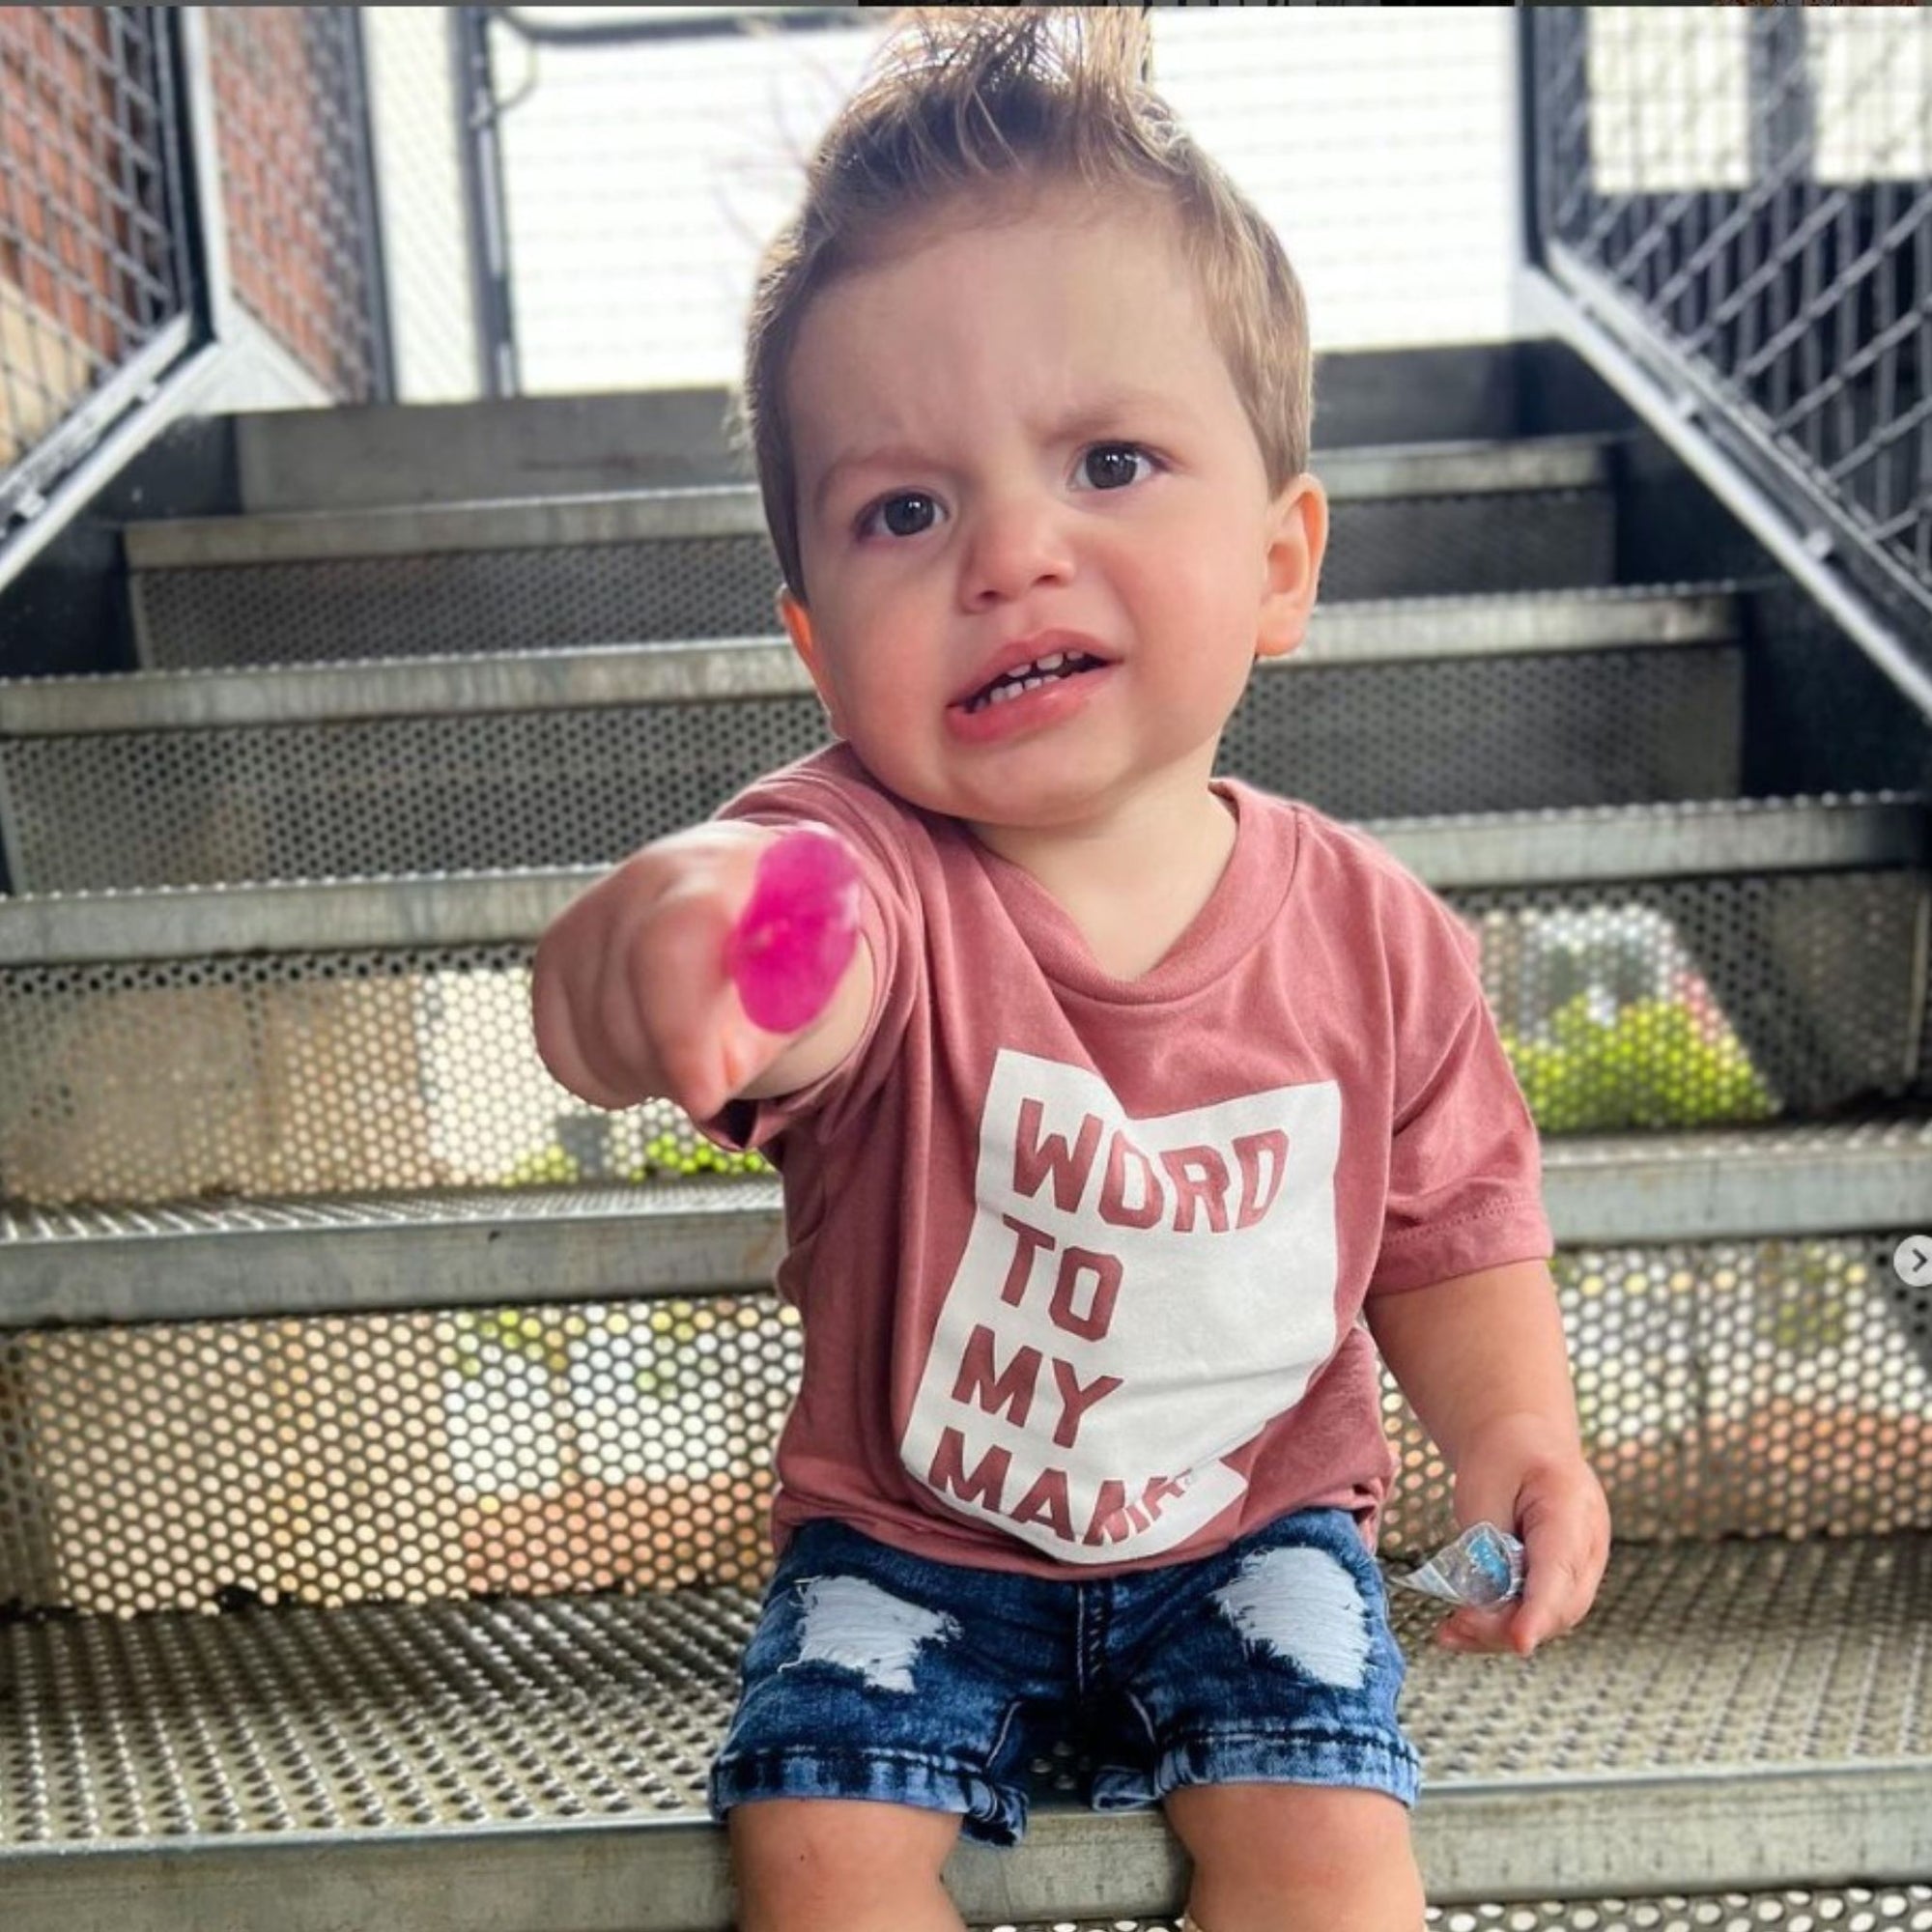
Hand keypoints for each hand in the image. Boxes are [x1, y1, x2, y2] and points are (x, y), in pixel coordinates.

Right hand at [532, 821, 786, 1120]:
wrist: (742, 890)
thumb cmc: (788, 939)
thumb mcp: (812, 975)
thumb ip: (776, 1020)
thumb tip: (723, 1069)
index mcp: (723, 874)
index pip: (673, 948)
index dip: (680, 1034)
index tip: (704, 1098)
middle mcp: (644, 880)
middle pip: (627, 1009)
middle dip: (674, 1069)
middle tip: (719, 1074)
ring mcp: (590, 912)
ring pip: (595, 1040)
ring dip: (650, 1077)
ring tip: (695, 1047)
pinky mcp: (555, 950)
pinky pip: (562, 1055)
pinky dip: (609, 1079)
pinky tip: (652, 1050)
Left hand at [1437, 1415, 1610, 1654]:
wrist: (1523, 1442)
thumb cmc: (1501, 1458)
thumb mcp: (1483, 1489)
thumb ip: (1487, 1545)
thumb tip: (1484, 1601)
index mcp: (1573, 1509)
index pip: (1559, 1571)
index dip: (1540, 1611)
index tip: (1521, 1641)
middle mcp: (1589, 1544)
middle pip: (1560, 1605)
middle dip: (1509, 1627)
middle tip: (1457, 1625)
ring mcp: (1584, 1565)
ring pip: (1552, 1617)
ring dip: (1502, 1633)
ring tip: (1450, 1634)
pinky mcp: (1566, 1580)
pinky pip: (1541, 1611)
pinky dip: (1505, 1625)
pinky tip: (1462, 1631)